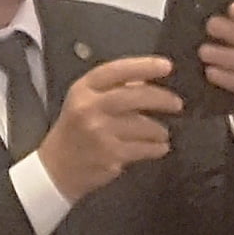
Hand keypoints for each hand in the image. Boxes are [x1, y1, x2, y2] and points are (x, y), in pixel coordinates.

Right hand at [37, 55, 181, 199]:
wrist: (56, 168)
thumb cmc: (75, 129)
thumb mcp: (85, 101)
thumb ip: (113, 88)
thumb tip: (148, 78)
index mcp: (83, 89)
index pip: (117, 71)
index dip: (144, 66)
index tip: (167, 66)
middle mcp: (90, 108)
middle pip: (134, 97)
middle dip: (161, 99)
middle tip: (177, 104)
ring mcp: (100, 133)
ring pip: (143, 125)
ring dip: (159, 130)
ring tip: (162, 132)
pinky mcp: (110, 156)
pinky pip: (144, 148)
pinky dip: (156, 148)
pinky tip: (159, 147)